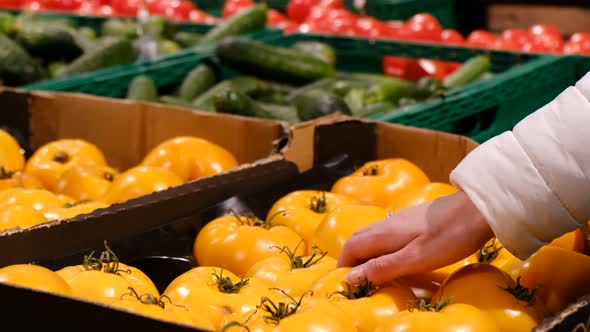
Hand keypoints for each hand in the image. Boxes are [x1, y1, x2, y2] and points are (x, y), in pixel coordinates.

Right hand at [337, 191, 493, 284]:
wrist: (478, 208)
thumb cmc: (450, 235)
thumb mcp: (416, 258)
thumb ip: (383, 267)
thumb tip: (351, 277)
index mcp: (384, 234)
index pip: (352, 247)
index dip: (343, 265)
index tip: (342, 281)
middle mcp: (387, 223)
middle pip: (358, 239)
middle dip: (350, 257)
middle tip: (352, 277)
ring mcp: (400, 219)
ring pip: (372, 234)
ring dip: (364, 251)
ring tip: (370, 268)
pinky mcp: (413, 219)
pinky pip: (385, 232)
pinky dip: (378, 245)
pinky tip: (393, 253)